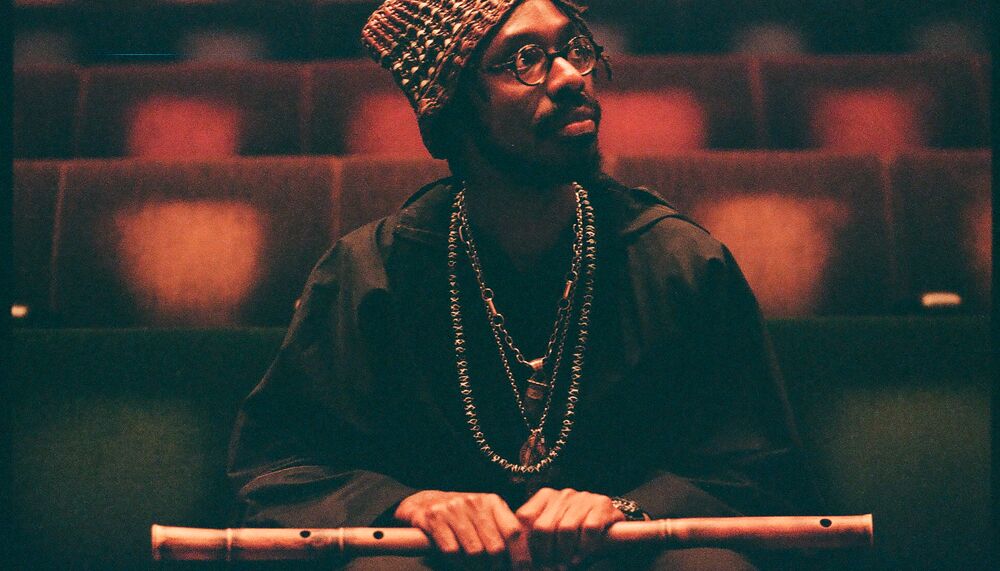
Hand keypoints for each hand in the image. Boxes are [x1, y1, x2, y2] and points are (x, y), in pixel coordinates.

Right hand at [395, 490, 529, 569]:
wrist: (424, 502)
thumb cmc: (461, 515)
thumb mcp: (484, 515)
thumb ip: (502, 531)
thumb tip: (525, 560)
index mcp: (492, 502)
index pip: (514, 531)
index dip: (521, 556)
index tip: (523, 570)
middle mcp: (474, 502)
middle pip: (496, 547)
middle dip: (497, 567)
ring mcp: (453, 508)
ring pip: (475, 552)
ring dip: (477, 568)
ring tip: (476, 569)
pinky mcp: (434, 517)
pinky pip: (452, 551)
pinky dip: (457, 564)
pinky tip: (458, 564)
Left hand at [515, 488, 625, 569]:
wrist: (608, 528)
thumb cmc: (573, 535)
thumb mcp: (551, 533)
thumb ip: (534, 539)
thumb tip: (516, 560)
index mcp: (545, 496)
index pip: (526, 518)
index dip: (526, 544)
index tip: (531, 563)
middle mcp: (563, 493)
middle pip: (544, 526)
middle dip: (545, 554)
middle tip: (550, 568)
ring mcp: (583, 497)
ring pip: (566, 529)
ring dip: (564, 554)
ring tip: (565, 566)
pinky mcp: (602, 504)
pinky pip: (589, 529)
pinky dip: (584, 548)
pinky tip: (580, 557)